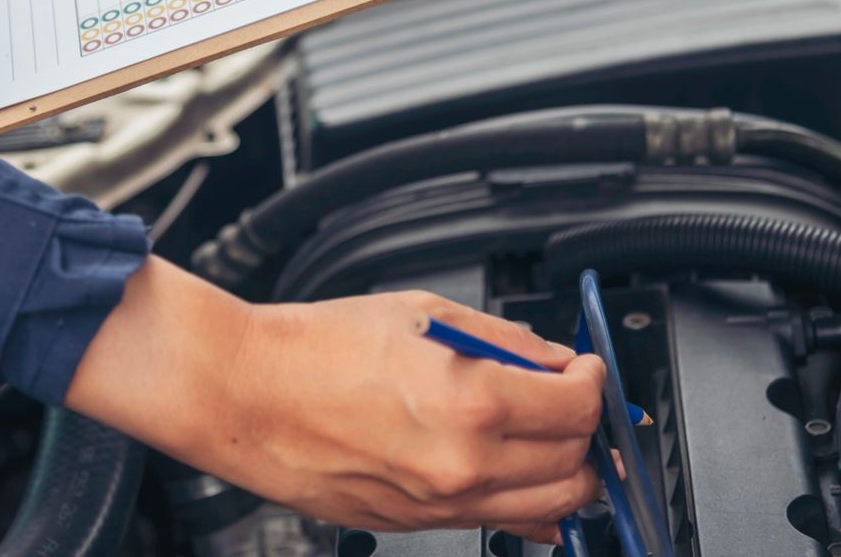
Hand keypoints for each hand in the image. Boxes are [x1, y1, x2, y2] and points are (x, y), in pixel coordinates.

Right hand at [66, 259, 604, 544]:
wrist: (246, 394)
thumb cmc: (315, 349)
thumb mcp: (421, 314)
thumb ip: (502, 340)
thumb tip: (551, 358)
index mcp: (470, 402)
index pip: (577, 407)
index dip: (593, 382)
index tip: (584, 369)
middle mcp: (463, 465)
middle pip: (573, 464)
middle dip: (584, 427)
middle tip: (570, 397)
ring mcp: (440, 503)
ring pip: (549, 509)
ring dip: (564, 471)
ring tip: (549, 434)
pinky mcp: (416, 524)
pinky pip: (499, 526)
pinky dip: (526, 505)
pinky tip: (520, 475)